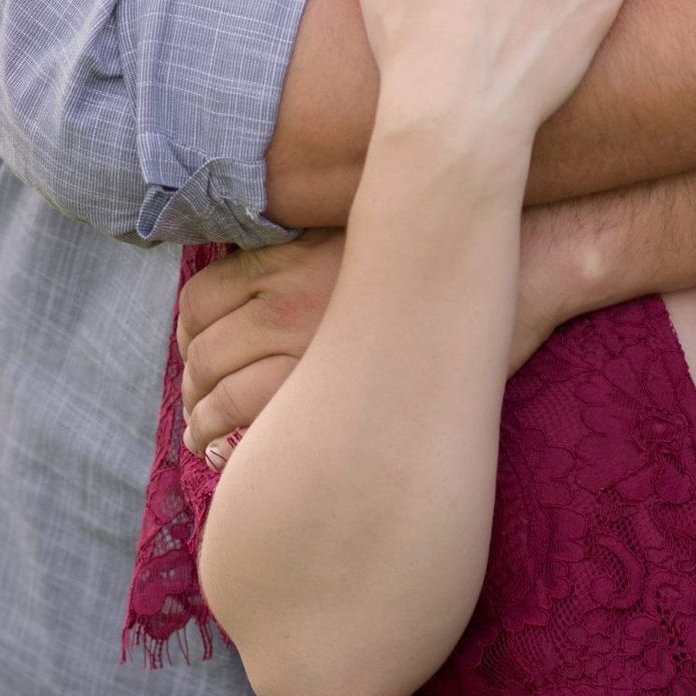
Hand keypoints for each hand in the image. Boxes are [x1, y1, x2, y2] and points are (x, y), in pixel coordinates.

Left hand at [177, 215, 568, 454]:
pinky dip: (240, 450)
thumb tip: (276, 287)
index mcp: (286, 263)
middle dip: (191, 390)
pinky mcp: (340, 394)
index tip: (192, 359)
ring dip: (203, 424)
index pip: (201, 300)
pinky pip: (264, 430)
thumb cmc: (442, 248)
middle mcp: (286, 305)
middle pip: (205, 354)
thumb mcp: (361, 234)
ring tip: (205, 445)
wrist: (509, 267)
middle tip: (195, 413)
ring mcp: (311, 352)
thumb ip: (311, 259)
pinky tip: (240, 461)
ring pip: (224, 399)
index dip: (187, 337)